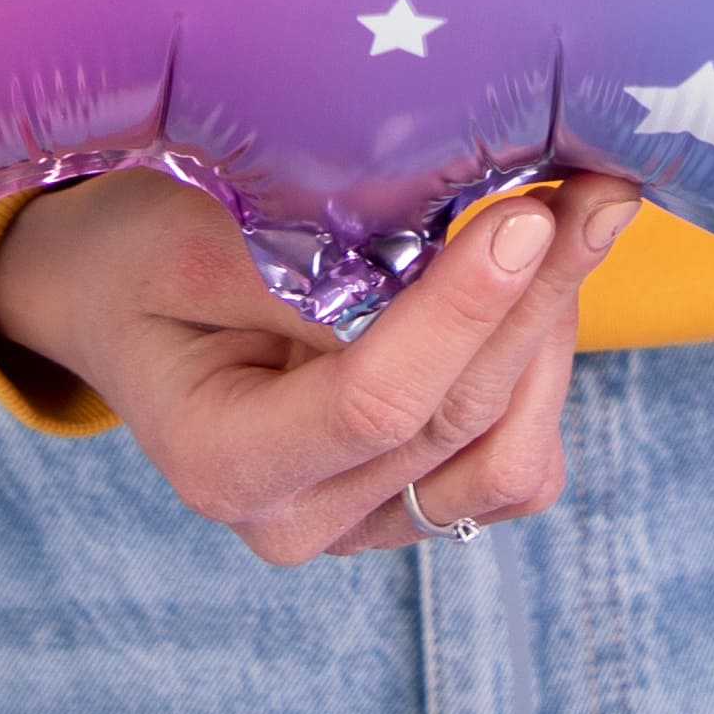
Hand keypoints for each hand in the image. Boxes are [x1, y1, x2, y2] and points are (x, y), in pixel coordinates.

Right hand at [0, 163, 643, 562]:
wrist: (119, 300)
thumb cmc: (144, 256)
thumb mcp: (195, 236)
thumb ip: (308, 262)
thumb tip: (447, 245)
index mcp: (222, 461)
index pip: (373, 402)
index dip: (462, 310)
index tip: (527, 213)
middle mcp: (298, 520)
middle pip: (457, 424)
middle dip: (539, 299)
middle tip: (595, 188)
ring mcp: (363, 524)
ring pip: (509, 459)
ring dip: (553, 339)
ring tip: (569, 223)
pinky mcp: (414, 504)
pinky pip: (516, 469)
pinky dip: (543, 380)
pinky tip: (536, 291)